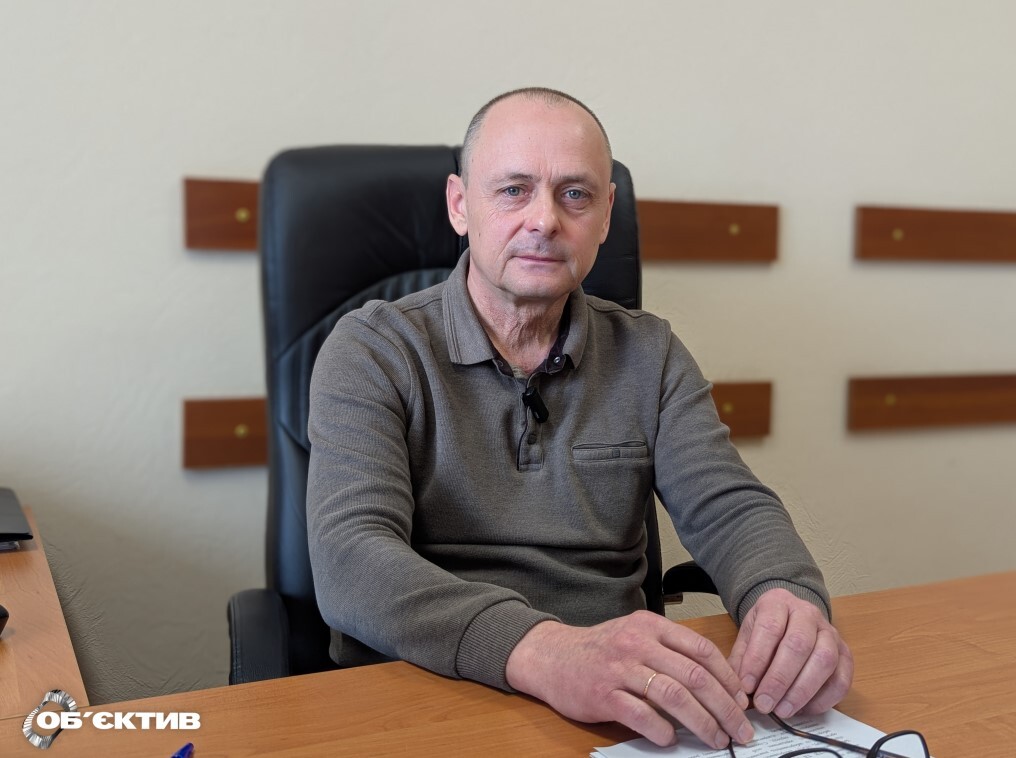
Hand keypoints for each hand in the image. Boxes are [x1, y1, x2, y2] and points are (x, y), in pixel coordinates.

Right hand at [505, 611, 753, 749]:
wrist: (551, 657)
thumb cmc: (601, 650)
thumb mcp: (636, 636)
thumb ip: (669, 651)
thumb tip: (716, 684)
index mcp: (650, 626)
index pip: (701, 649)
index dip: (728, 677)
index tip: (742, 701)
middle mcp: (637, 643)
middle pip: (694, 676)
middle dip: (724, 707)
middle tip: (740, 729)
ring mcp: (619, 668)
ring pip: (673, 696)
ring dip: (702, 722)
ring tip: (717, 740)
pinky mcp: (603, 694)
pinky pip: (641, 715)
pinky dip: (662, 730)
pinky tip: (672, 740)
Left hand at [728, 588, 852, 719]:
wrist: (790, 616)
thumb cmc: (765, 629)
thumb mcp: (746, 635)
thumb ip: (741, 659)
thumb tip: (739, 689)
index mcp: (778, 602)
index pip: (769, 628)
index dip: (757, 660)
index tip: (747, 686)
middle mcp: (808, 613)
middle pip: (799, 644)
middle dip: (780, 679)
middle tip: (765, 704)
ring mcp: (831, 632)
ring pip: (824, 660)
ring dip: (802, 691)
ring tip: (782, 710)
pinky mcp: (845, 654)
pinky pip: (841, 679)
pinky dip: (823, 699)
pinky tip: (803, 710)